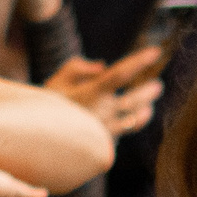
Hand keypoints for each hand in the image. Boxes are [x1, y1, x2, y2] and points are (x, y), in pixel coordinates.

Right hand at [46, 48, 164, 138]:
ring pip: (134, 120)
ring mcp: (106, 130)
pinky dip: (132, 123)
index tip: (155, 51)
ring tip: (150, 105)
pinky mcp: (105, 144)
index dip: (139, 61)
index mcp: (91, 93)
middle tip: (158, 85)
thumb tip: (103, 66)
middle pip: (134, 100)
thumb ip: (78, 67)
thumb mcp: (57, 80)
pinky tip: (137, 117)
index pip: (120, 73)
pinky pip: (124, 132)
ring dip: (145, 110)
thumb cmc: (47, 104)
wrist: (39, 140)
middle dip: (148, 92)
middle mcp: (102, 112)